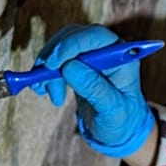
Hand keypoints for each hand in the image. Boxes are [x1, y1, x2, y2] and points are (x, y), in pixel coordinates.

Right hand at [34, 24, 155, 158]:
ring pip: (61, 46)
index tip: (52, 64)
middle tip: (43, 81)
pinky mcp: (78, 62)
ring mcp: (91, 55)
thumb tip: (70, 67)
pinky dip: (45, 72)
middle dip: (54, 57)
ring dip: (47, 67)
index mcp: (122, 58)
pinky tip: (45, 89)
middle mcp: (107, 50)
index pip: (96, 36)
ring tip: (48, 93)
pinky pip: (56, 58)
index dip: (71, 44)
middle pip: (74, 36)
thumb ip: (94, 88)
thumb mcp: (112, 110)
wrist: (118, 129)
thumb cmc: (121, 120)